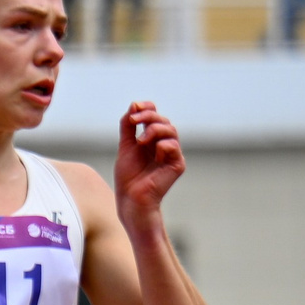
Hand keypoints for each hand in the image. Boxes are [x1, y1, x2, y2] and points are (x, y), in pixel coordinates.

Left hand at [115, 101, 183, 221]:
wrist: (131, 199)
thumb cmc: (128, 177)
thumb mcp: (126, 147)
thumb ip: (128, 127)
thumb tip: (133, 105)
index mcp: (152, 139)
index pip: (155, 116)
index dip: (147, 108)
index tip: (134, 107)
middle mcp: (164, 145)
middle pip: (163, 120)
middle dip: (148, 117)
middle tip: (134, 121)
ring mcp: (172, 154)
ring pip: (171, 130)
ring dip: (154, 129)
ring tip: (141, 140)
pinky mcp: (178, 165)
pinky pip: (174, 147)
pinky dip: (163, 145)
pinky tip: (154, 152)